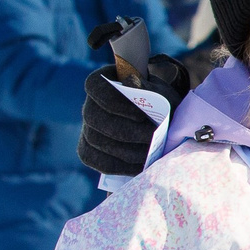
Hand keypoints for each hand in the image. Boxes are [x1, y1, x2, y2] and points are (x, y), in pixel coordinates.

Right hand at [78, 52, 192, 176]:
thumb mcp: (160, 93)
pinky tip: (141, 165)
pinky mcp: (90, 152)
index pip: (96, 87)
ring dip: (127, 150)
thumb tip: (130, 82)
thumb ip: (148, 88)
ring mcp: (87, 130)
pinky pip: (99, 162)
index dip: (114, 102)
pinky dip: (122, 166)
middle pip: (94, 118)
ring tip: (151, 153)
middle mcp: (89, 105)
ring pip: (97, 142)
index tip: (140, 115)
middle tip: (153, 138)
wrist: (162, 124)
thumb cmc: (160, 104)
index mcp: (103, 82)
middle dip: (126, 131)